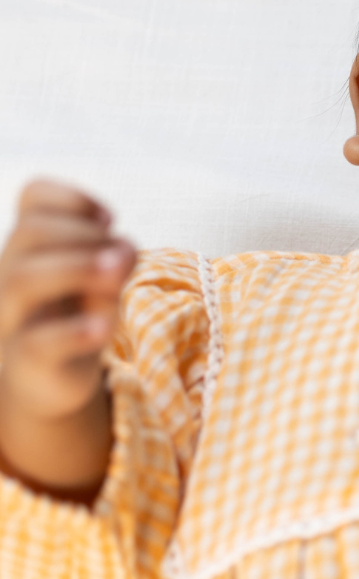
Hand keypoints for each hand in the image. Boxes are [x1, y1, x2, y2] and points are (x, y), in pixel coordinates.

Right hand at [0, 180, 136, 422]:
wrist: (51, 381)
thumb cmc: (77, 318)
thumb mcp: (105, 284)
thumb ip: (117, 261)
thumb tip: (125, 246)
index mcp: (32, 246)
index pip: (33, 197)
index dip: (72, 197)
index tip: (110, 218)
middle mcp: (14, 273)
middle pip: (28, 233)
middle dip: (83, 233)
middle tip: (122, 255)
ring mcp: (15, 316)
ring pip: (24, 279)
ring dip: (76, 268)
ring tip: (118, 275)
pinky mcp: (27, 359)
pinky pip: (38, 341)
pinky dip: (74, 331)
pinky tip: (105, 326)